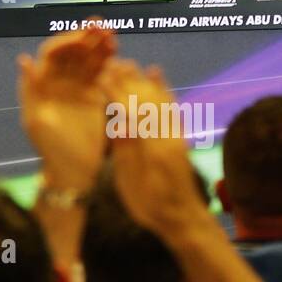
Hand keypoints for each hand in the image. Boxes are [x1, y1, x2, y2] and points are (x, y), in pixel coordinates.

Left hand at [17, 22, 117, 190]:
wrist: (73, 171)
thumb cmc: (51, 149)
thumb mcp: (36, 121)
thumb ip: (30, 90)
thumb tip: (24, 60)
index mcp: (43, 84)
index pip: (53, 53)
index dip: (67, 41)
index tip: (83, 38)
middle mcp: (60, 83)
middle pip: (73, 52)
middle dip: (87, 37)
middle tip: (103, 26)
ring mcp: (78, 88)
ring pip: (89, 60)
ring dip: (100, 46)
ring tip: (113, 36)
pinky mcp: (95, 97)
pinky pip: (102, 74)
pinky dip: (110, 63)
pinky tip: (118, 54)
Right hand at [99, 58, 207, 239]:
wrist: (183, 217)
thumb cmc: (150, 206)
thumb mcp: (130, 182)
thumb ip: (125, 150)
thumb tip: (117, 121)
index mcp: (151, 147)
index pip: (131, 111)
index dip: (114, 93)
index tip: (98, 77)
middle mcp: (166, 135)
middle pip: (145, 99)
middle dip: (126, 80)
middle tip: (108, 64)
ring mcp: (175, 133)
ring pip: (158, 98)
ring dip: (141, 79)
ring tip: (126, 64)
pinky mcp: (179, 135)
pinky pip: (171, 106)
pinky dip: (163, 87)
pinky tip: (156, 72)